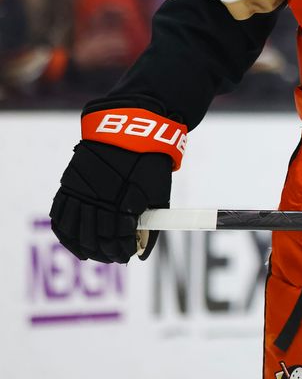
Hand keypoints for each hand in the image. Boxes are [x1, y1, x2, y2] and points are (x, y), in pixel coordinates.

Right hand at [50, 141, 171, 262]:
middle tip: (113, 257)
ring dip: (83, 246)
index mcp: (125, 203)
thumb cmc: (150, 162)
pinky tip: (72, 238)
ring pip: (74, 230)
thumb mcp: (159, 193)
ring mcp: (82, 192)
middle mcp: (100, 200)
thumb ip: (151, 223)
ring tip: (91, 253)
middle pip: (95, 238)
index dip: (122, 251)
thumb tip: (142, 252)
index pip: (118, 239)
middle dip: (105, 252)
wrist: (130, 128)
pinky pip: (60, 214)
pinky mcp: (70, 184)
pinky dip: (64, 230)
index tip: (127, 255)